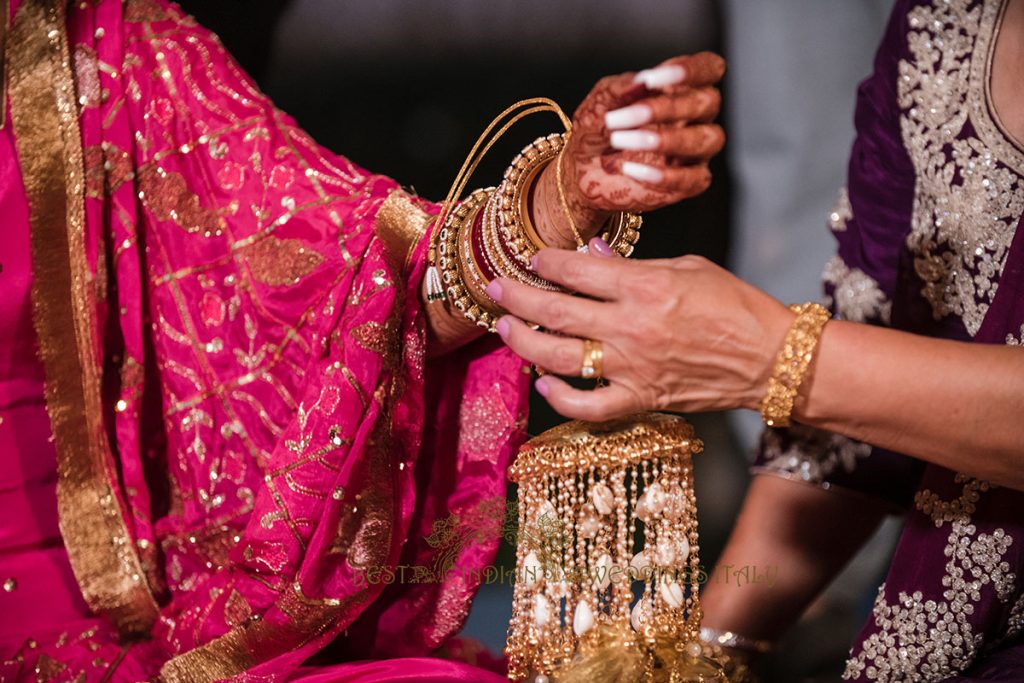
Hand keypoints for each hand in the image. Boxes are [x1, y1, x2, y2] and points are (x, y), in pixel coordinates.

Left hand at [485, 241, 791, 421]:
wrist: (771, 358)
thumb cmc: (736, 306)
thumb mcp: (687, 268)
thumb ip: (632, 266)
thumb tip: (589, 255)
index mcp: (644, 286)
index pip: (576, 271)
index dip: (546, 262)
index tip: (531, 258)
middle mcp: (630, 327)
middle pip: (555, 312)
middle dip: (516, 298)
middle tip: (495, 289)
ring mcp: (632, 367)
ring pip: (560, 358)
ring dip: (525, 343)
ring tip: (506, 330)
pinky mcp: (640, 399)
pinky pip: (588, 406)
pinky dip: (561, 398)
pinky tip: (544, 384)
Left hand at [534, 53, 726, 247]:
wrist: (581, 169)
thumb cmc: (598, 127)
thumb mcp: (601, 102)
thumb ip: (620, 89)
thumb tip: (640, 82)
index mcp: (682, 88)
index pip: (709, 68)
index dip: (690, 70)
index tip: (650, 79)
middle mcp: (697, 117)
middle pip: (708, 103)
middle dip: (665, 108)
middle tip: (620, 118)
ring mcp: (696, 151)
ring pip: (709, 139)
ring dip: (666, 139)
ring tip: (621, 141)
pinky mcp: (690, 182)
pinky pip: (693, 178)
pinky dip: (662, 175)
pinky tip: (629, 168)